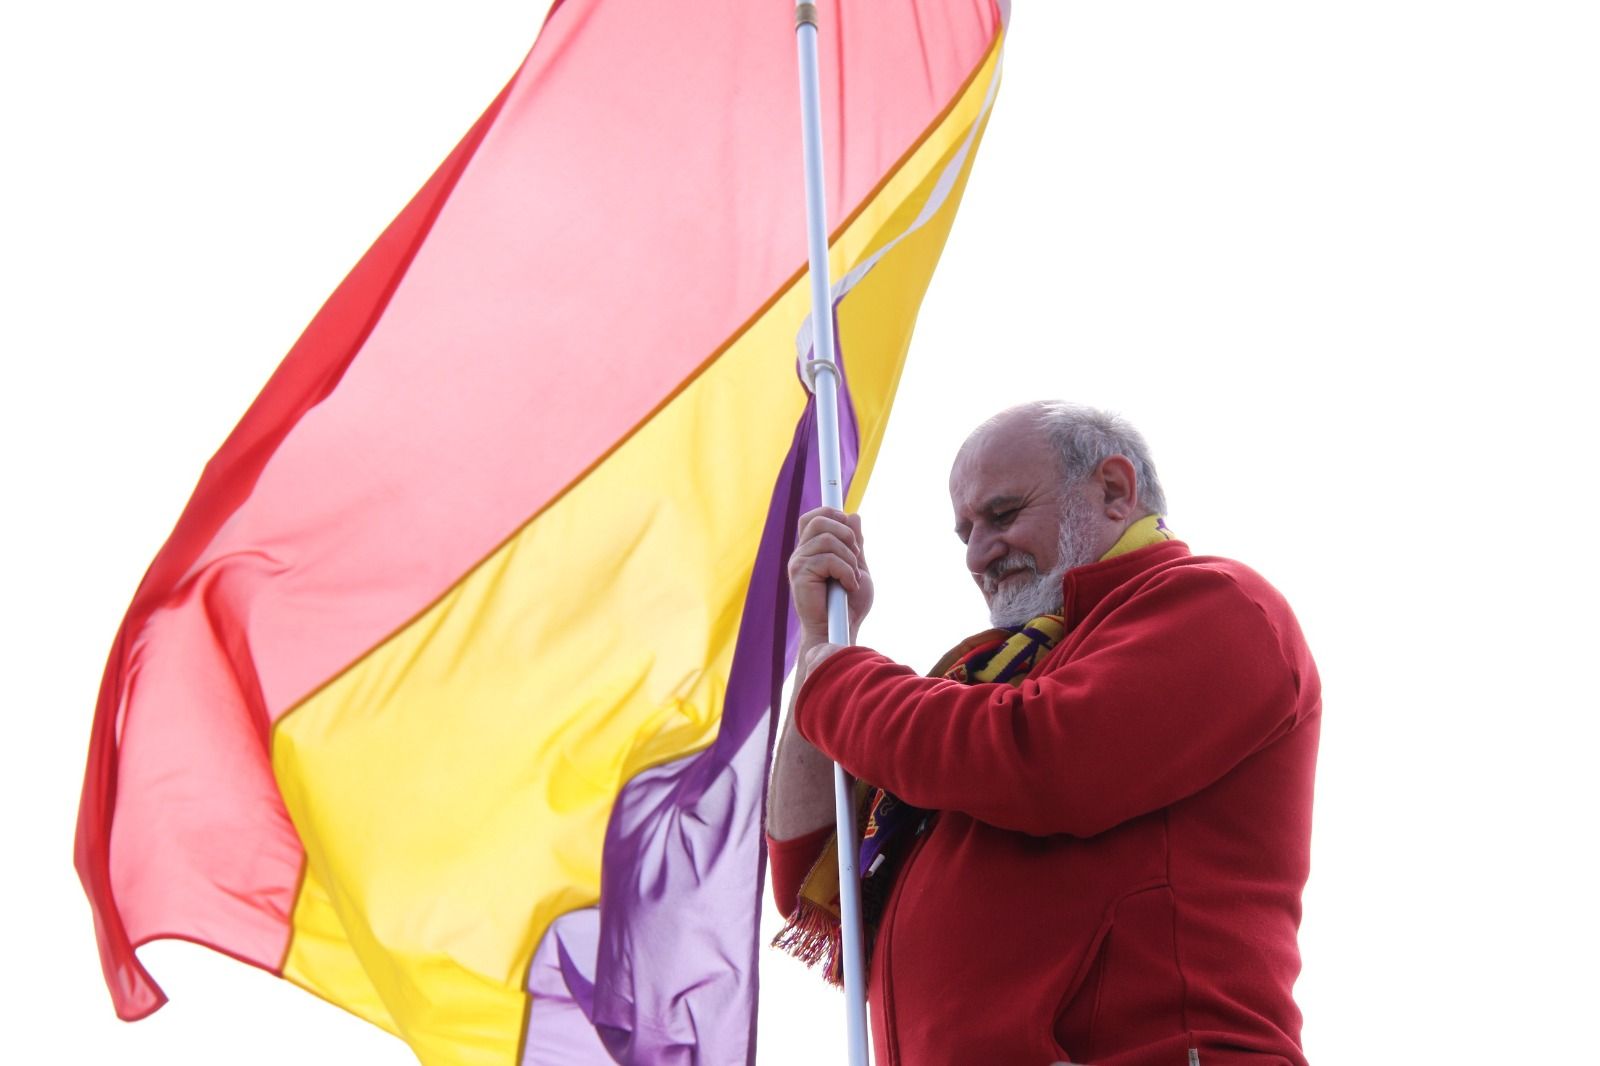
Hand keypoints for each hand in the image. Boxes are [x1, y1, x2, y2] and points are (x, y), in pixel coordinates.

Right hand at [788, 506, 873, 643]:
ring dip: (849, 558)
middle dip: (846, 533)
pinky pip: (829, 558)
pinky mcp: (799, 573)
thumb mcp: (858, 568)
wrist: (839, 632)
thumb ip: (854, 544)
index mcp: (812, 550)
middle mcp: (801, 553)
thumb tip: (853, 515)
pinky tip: (848, 587)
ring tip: (852, 579)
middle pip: (819, 518)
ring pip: (828, 538)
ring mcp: (798, 562)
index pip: (813, 517)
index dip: (830, 511)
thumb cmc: (848, 606)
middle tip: (855, 555)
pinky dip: (846, 572)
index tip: (847, 517)